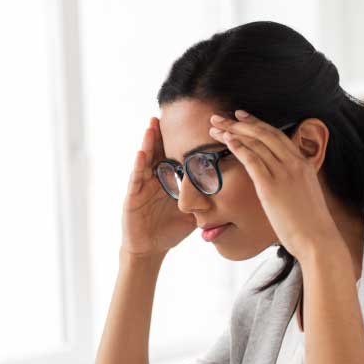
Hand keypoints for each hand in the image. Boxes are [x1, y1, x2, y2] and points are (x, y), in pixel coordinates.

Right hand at [121, 117, 195, 257]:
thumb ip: (206, 201)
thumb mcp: (192, 213)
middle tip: (165, 113)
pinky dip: (138, 165)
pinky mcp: (132, 197)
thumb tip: (230, 194)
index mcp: (168, 181)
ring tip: (152, 125)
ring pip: (146, 159)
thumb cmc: (169, 231)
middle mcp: (154, 179)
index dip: (179, 141)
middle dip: (161, 133)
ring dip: (148, 142)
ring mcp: (142, 186)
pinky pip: (136, 178)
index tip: (188, 122)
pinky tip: (141, 152)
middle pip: (159, 152)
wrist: (150, 249)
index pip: (174, 156)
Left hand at [210, 110, 340, 259]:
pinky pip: (253, 160)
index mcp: (303, 164)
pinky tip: (226, 140)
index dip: (257, 123)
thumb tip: (279, 184)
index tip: (240, 116)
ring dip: (233, 132)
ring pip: (256, 143)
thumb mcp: (304, 195)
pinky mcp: (271, 187)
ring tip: (215, 127)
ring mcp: (283, 173)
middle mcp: (294, 164)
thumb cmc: (310, 224)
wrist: (318, 239)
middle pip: (264, 134)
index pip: (277, 135)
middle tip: (220, 117)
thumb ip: (292, 183)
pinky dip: (239, 148)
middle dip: (239, 123)